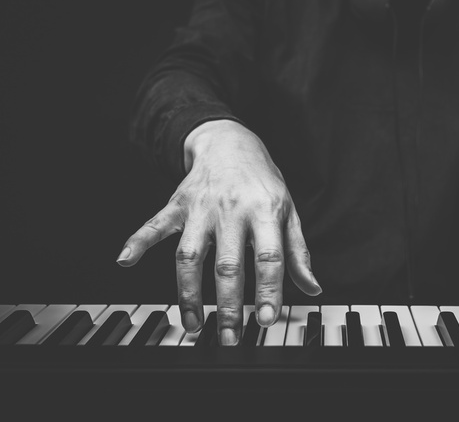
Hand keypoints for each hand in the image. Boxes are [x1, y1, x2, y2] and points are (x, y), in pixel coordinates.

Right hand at [117, 120, 321, 344]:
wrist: (229, 141)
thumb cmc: (262, 182)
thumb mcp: (289, 211)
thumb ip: (298, 252)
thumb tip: (312, 287)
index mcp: (265, 211)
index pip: (269, 256)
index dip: (269, 290)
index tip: (266, 319)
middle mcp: (232, 210)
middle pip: (227, 264)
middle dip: (228, 305)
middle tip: (229, 338)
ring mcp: (201, 208)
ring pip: (190, 255)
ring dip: (188, 293)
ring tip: (192, 324)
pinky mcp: (177, 204)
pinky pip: (155, 225)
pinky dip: (137, 241)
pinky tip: (125, 260)